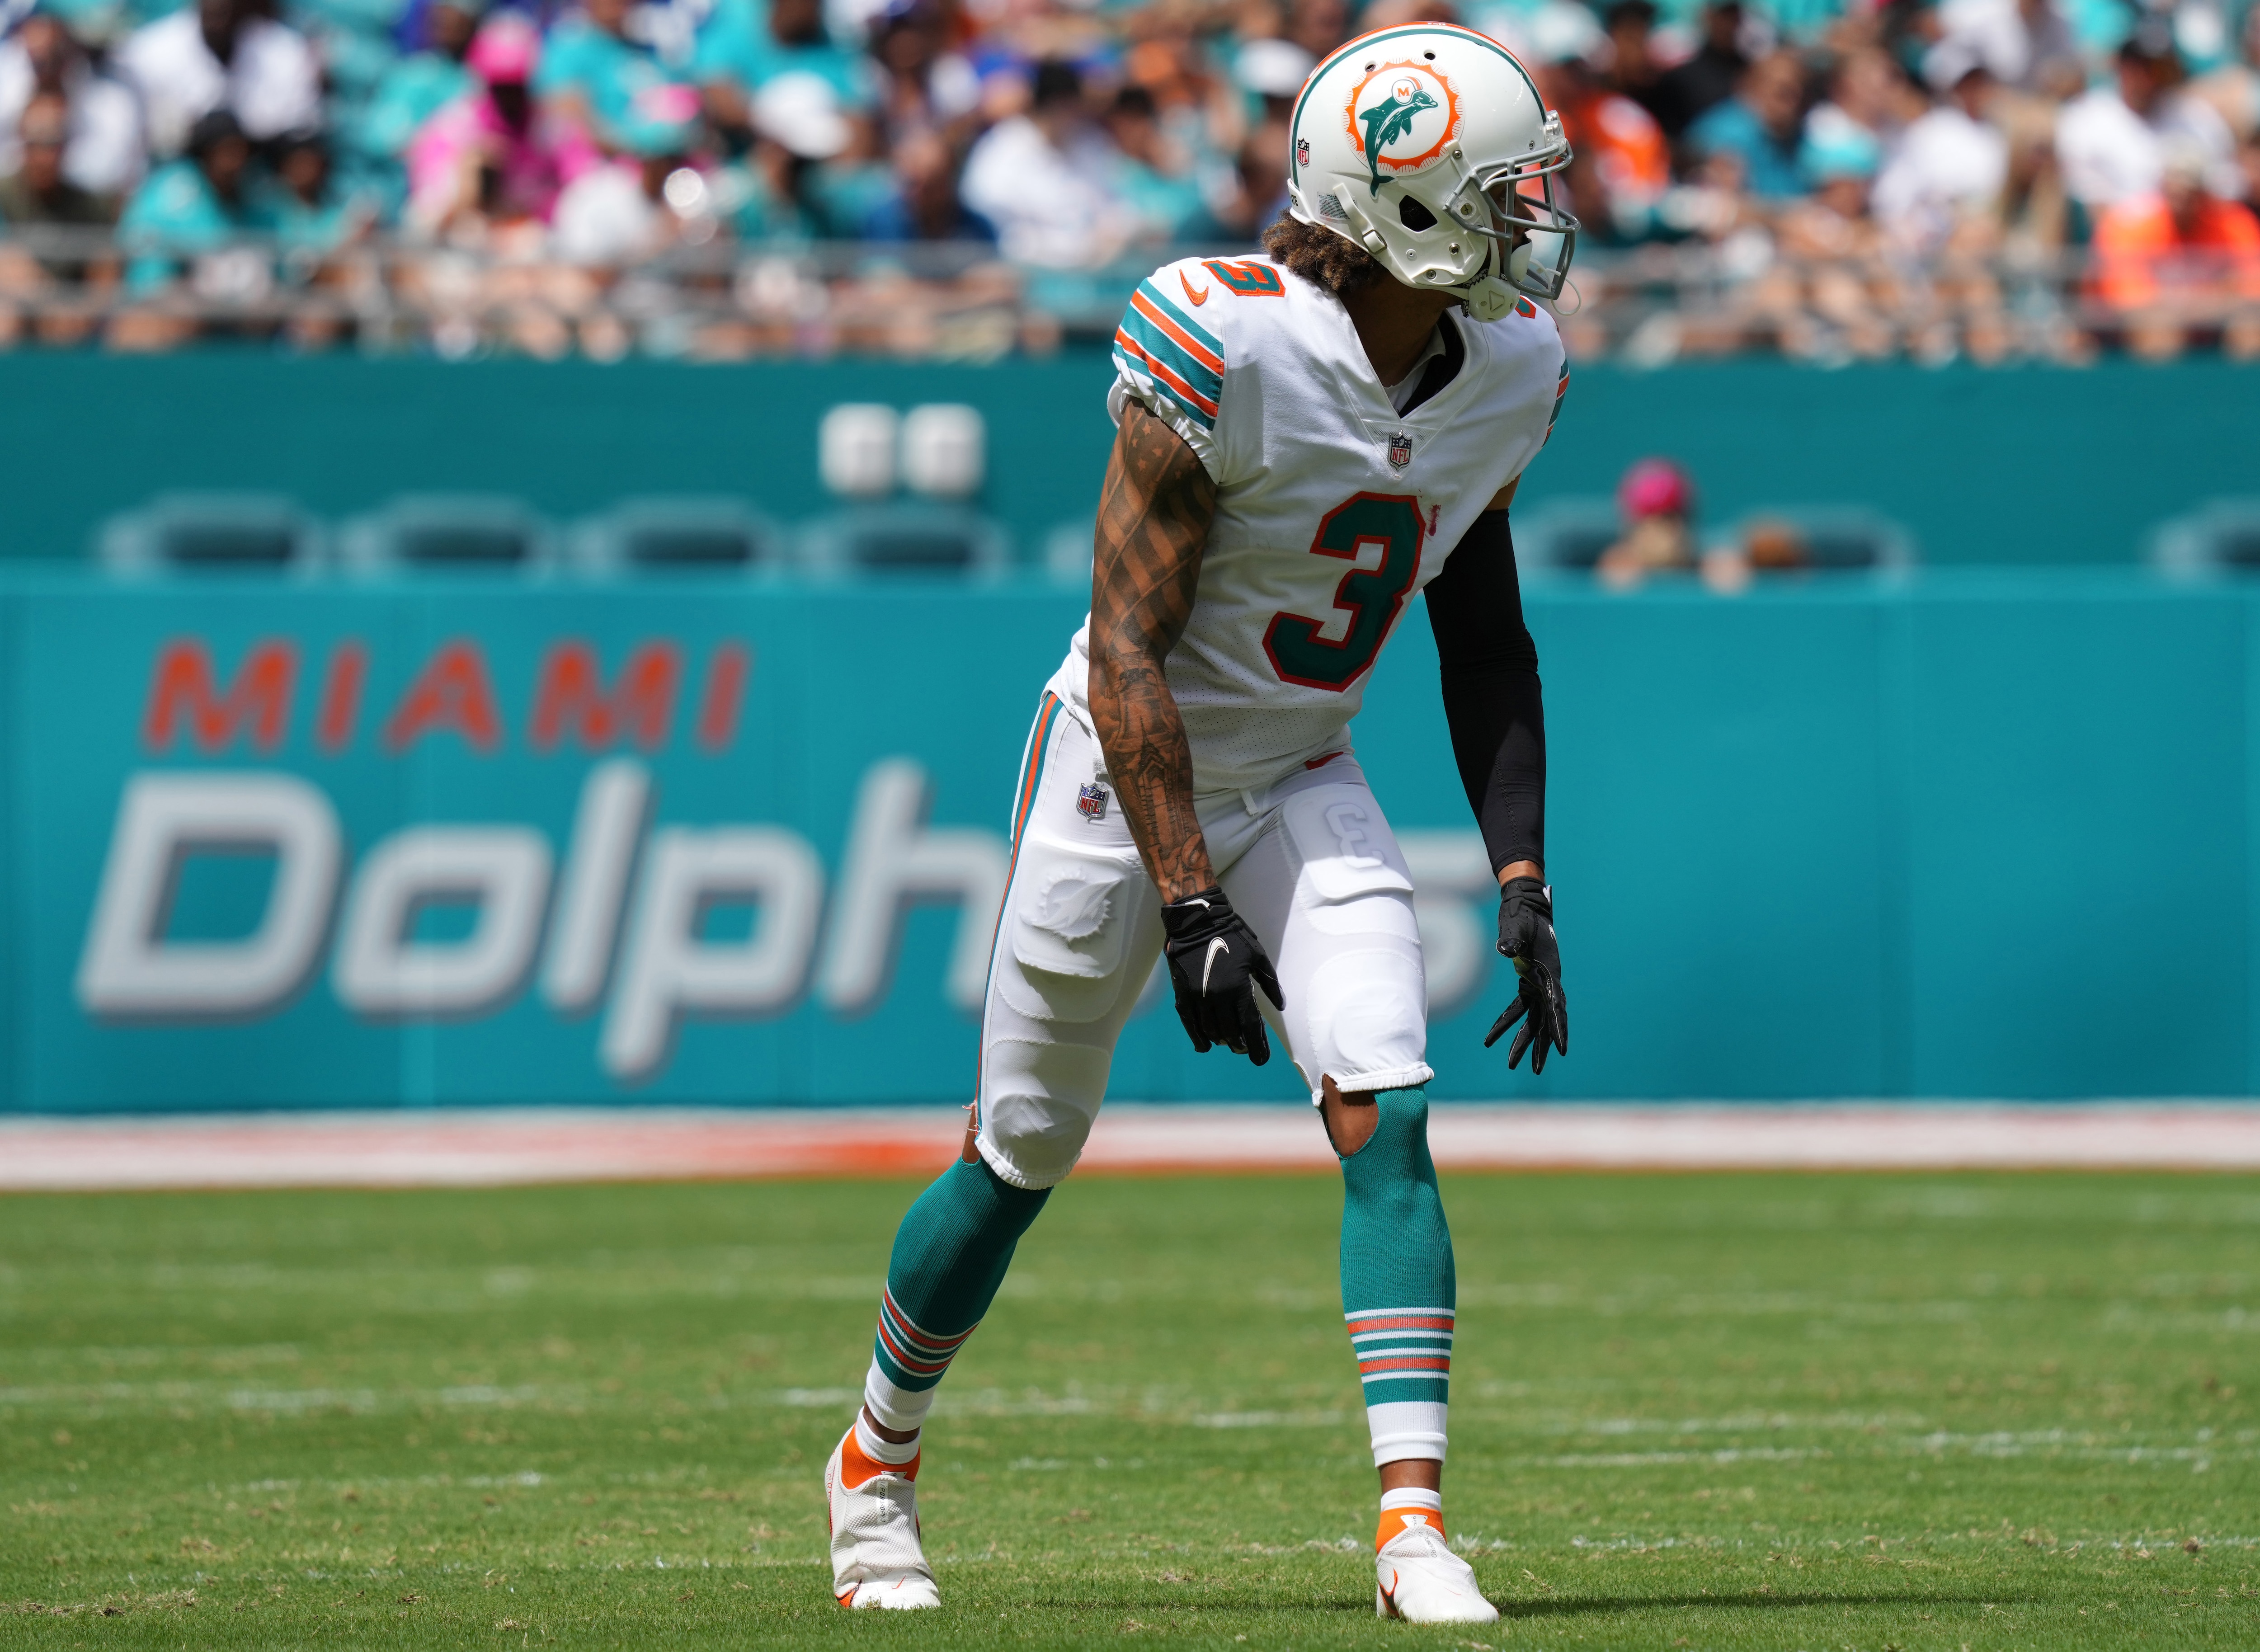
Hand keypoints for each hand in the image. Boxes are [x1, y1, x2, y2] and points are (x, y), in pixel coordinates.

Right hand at [1159, 887, 1282, 1064]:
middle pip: (1230, 1032)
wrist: (1196, 921)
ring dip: (1221, 1041)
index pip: (1249, 1025)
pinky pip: (1189, 1023)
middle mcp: (1217, 997)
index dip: (1256, 1045)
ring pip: (1210, 1030)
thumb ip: (1269, 983)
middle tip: (1245, 1048)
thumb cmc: (1231, 935)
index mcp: (1238, 987)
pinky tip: (1204, 1046)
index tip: (1261, 1059)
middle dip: (1240, 1044)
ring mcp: (1197, 997)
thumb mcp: (1257, 956)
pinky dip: (1197, 1037)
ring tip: (1229, 1042)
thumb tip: (1280, 1006)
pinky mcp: (1182, 994)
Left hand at [1485, 875, 1567, 1071]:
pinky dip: (1508, 1022)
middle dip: (1540, 1046)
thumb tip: (1505, 950)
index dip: (1558, 1028)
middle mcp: (1547, 982)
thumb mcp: (1516, 926)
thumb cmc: (1521, 914)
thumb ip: (1512, 939)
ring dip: (1524, 1041)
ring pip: (1534, 1019)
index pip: (1555, 1006)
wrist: (1525, 903)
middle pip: (1546, 1020)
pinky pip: (1520, 1008)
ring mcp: (1539, 983)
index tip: (1561, 1049)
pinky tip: (1492, 1038)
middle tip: (1532, 1070)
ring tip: (1512, 1065)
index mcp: (1548, 972)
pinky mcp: (1528, 982)